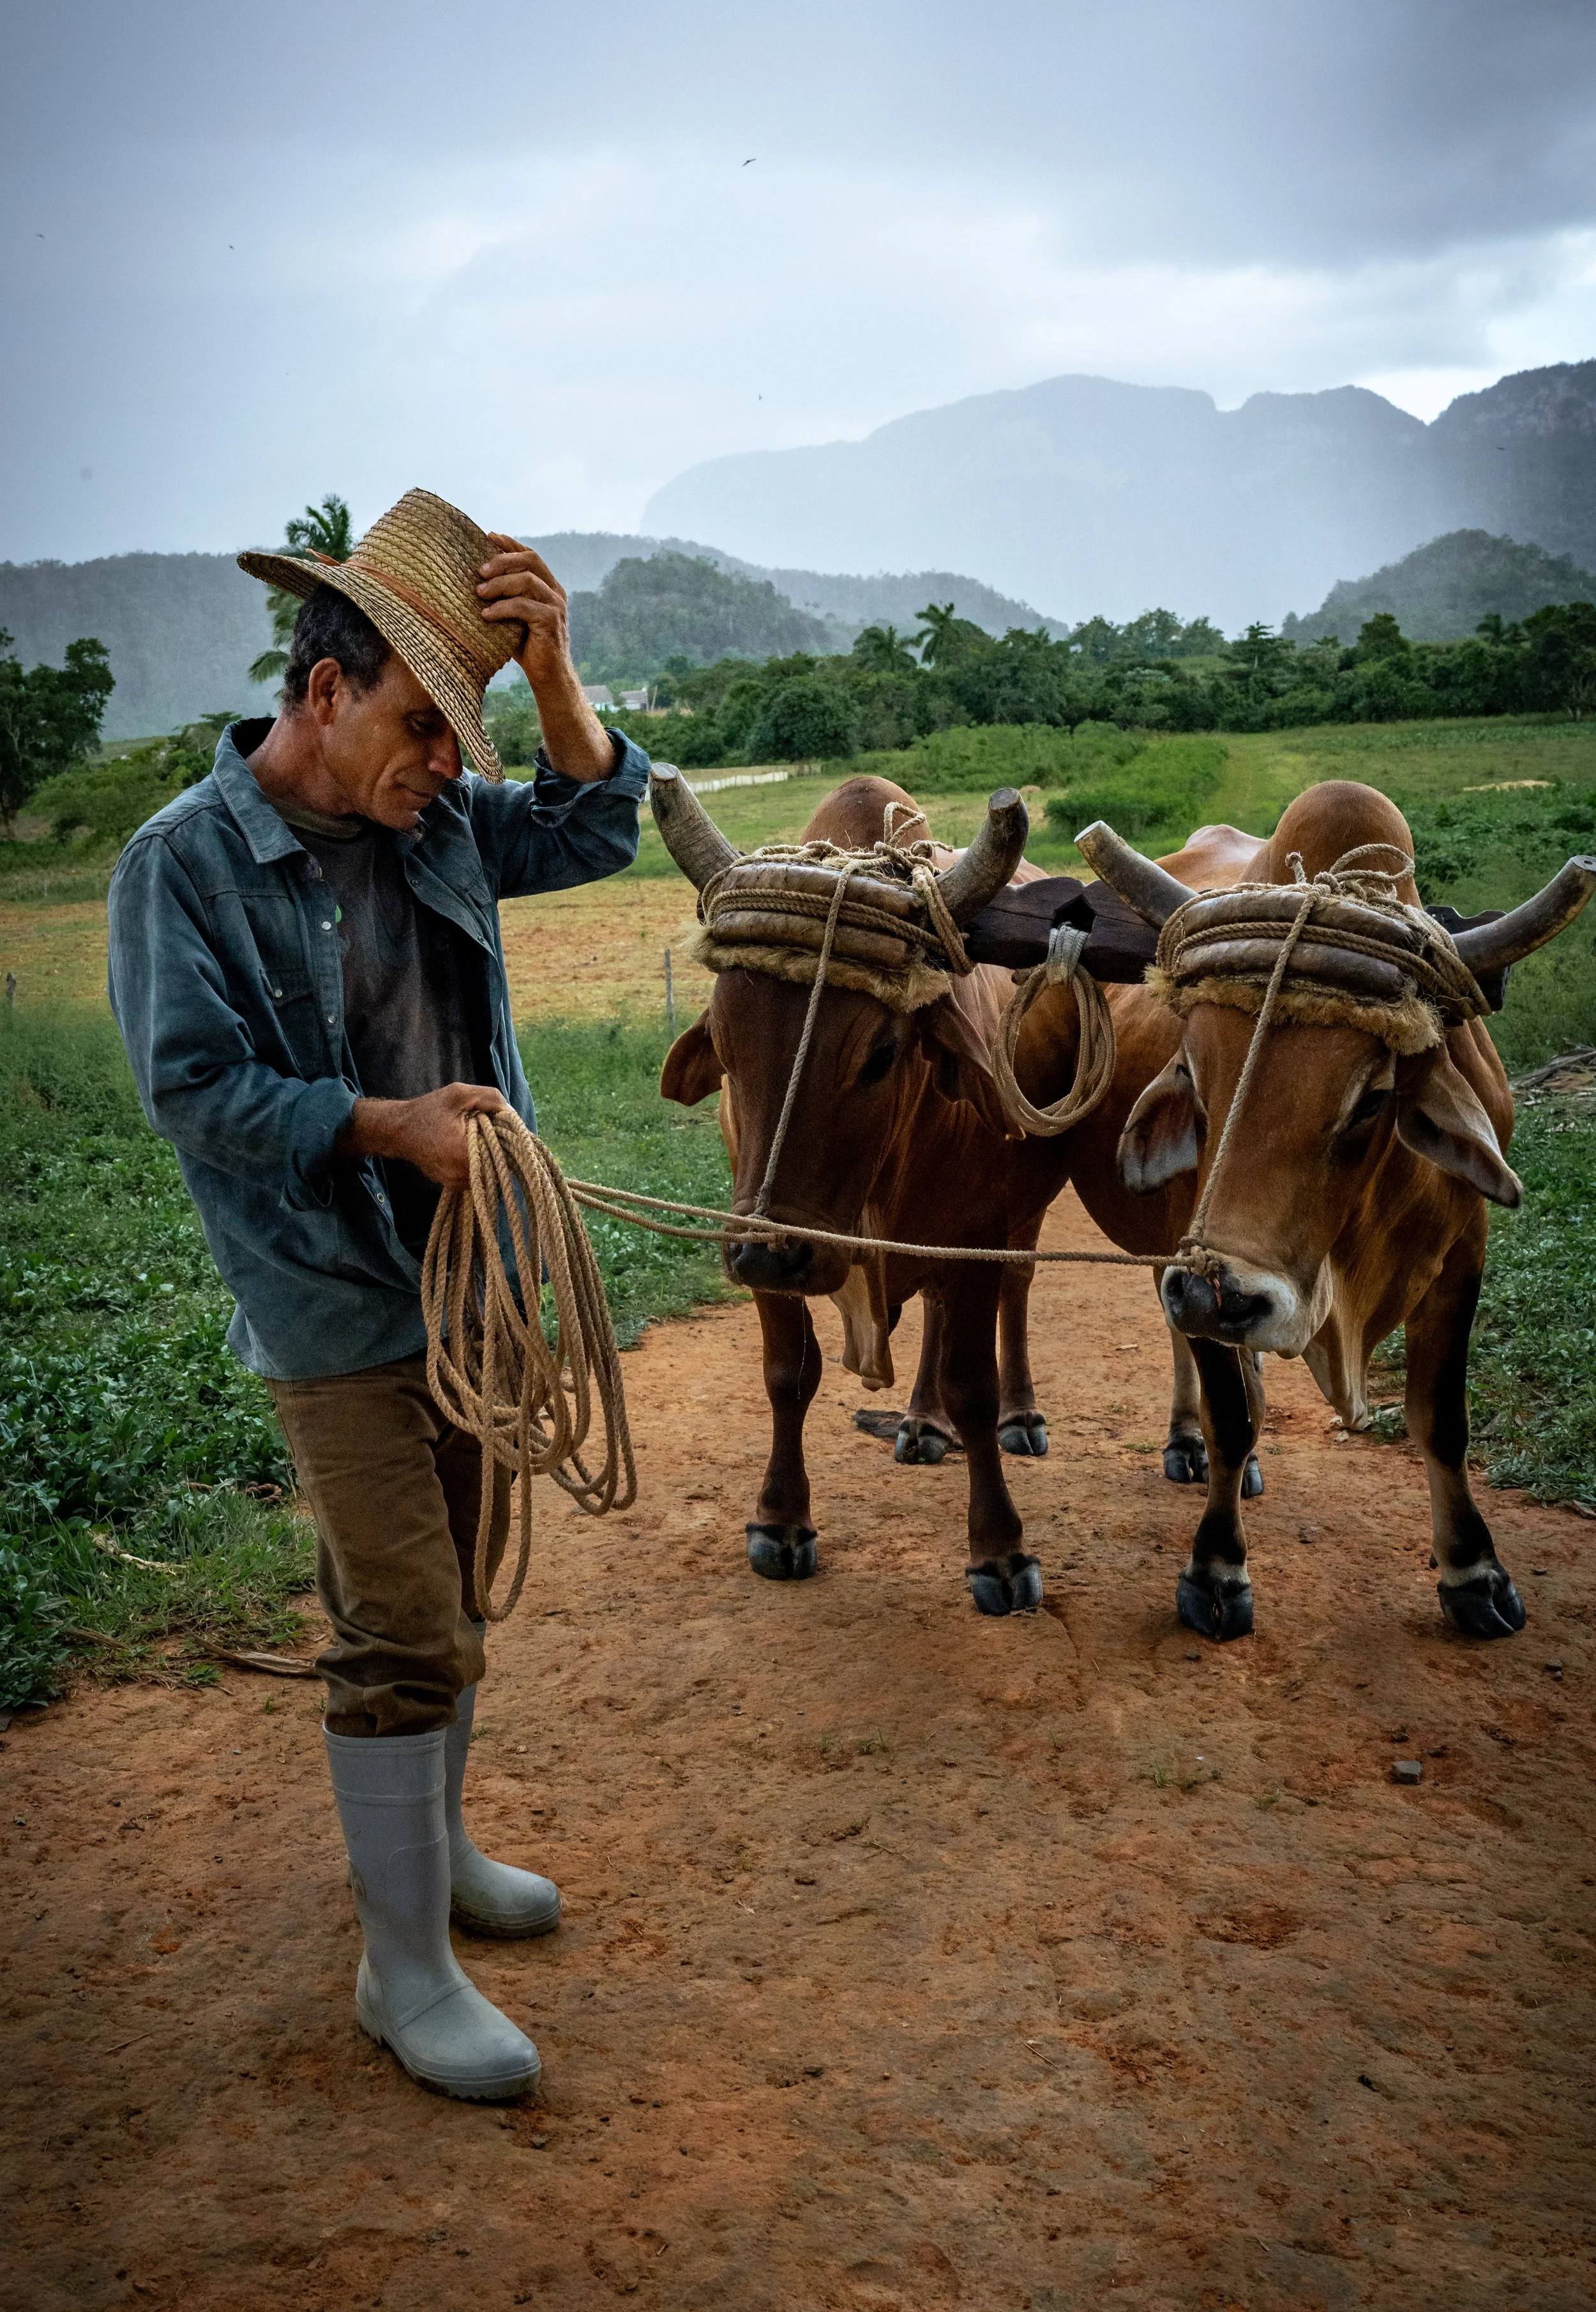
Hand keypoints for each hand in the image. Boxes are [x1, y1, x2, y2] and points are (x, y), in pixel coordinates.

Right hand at [339, 1082, 507, 1190]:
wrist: (398, 1131)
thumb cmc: (427, 1110)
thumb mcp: (459, 1094)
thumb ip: (489, 1098)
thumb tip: (512, 1112)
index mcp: (464, 1152)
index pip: (504, 1154)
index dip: (511, 1139)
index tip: (506, 1127)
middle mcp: (461, 1174)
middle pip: (499, 1167)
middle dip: (501, 1149)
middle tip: (494, 1131)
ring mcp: (456, 1183)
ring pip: (488, 1175)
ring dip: (490, 1158)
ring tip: (480, 1139)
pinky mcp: (451, 1185)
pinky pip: (476, 1178)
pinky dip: (478, 1164)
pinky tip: (470, 1149)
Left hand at [476, 536, 573, 689]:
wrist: (548, 676)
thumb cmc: (527, 647)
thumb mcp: (513, 616)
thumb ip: (505, 597)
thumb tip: (475, 580)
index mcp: (548, 586)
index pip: (530, 555)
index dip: (510, 544)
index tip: (489, 537)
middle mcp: (555, 592)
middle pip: (530, 561)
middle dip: (502, 561)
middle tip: (479, 572)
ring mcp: (555, 606)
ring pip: (527, 581)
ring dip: (499, 584)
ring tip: (479, 593)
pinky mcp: (551, 622)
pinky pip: (523, 606)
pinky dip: (502, 608)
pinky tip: (486, 615)